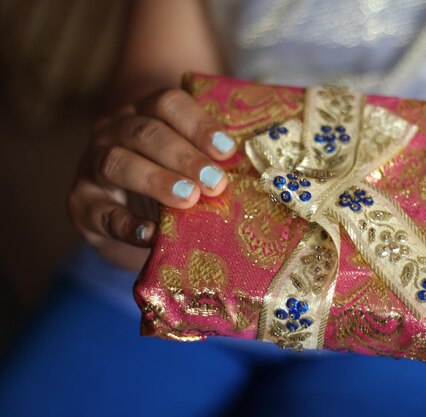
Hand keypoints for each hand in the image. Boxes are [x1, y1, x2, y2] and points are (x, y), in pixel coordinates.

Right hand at [68, 88, 235, 262]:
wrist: (122, 210)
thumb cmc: (167, 178)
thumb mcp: (185, 163)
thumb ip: (209, 162)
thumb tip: (252, 175)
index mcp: (144, 112)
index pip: (168, 104)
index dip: (198, 124)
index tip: (227, 150)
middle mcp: (114, 130)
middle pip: (146, 132)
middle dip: (184, 157)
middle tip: (215, 183)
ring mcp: (92, 164)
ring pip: (118, 162)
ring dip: (157, 181)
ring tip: (188, 199)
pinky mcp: (81, 203)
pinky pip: (102, 212)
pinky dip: (127, 224)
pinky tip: (151, 234)